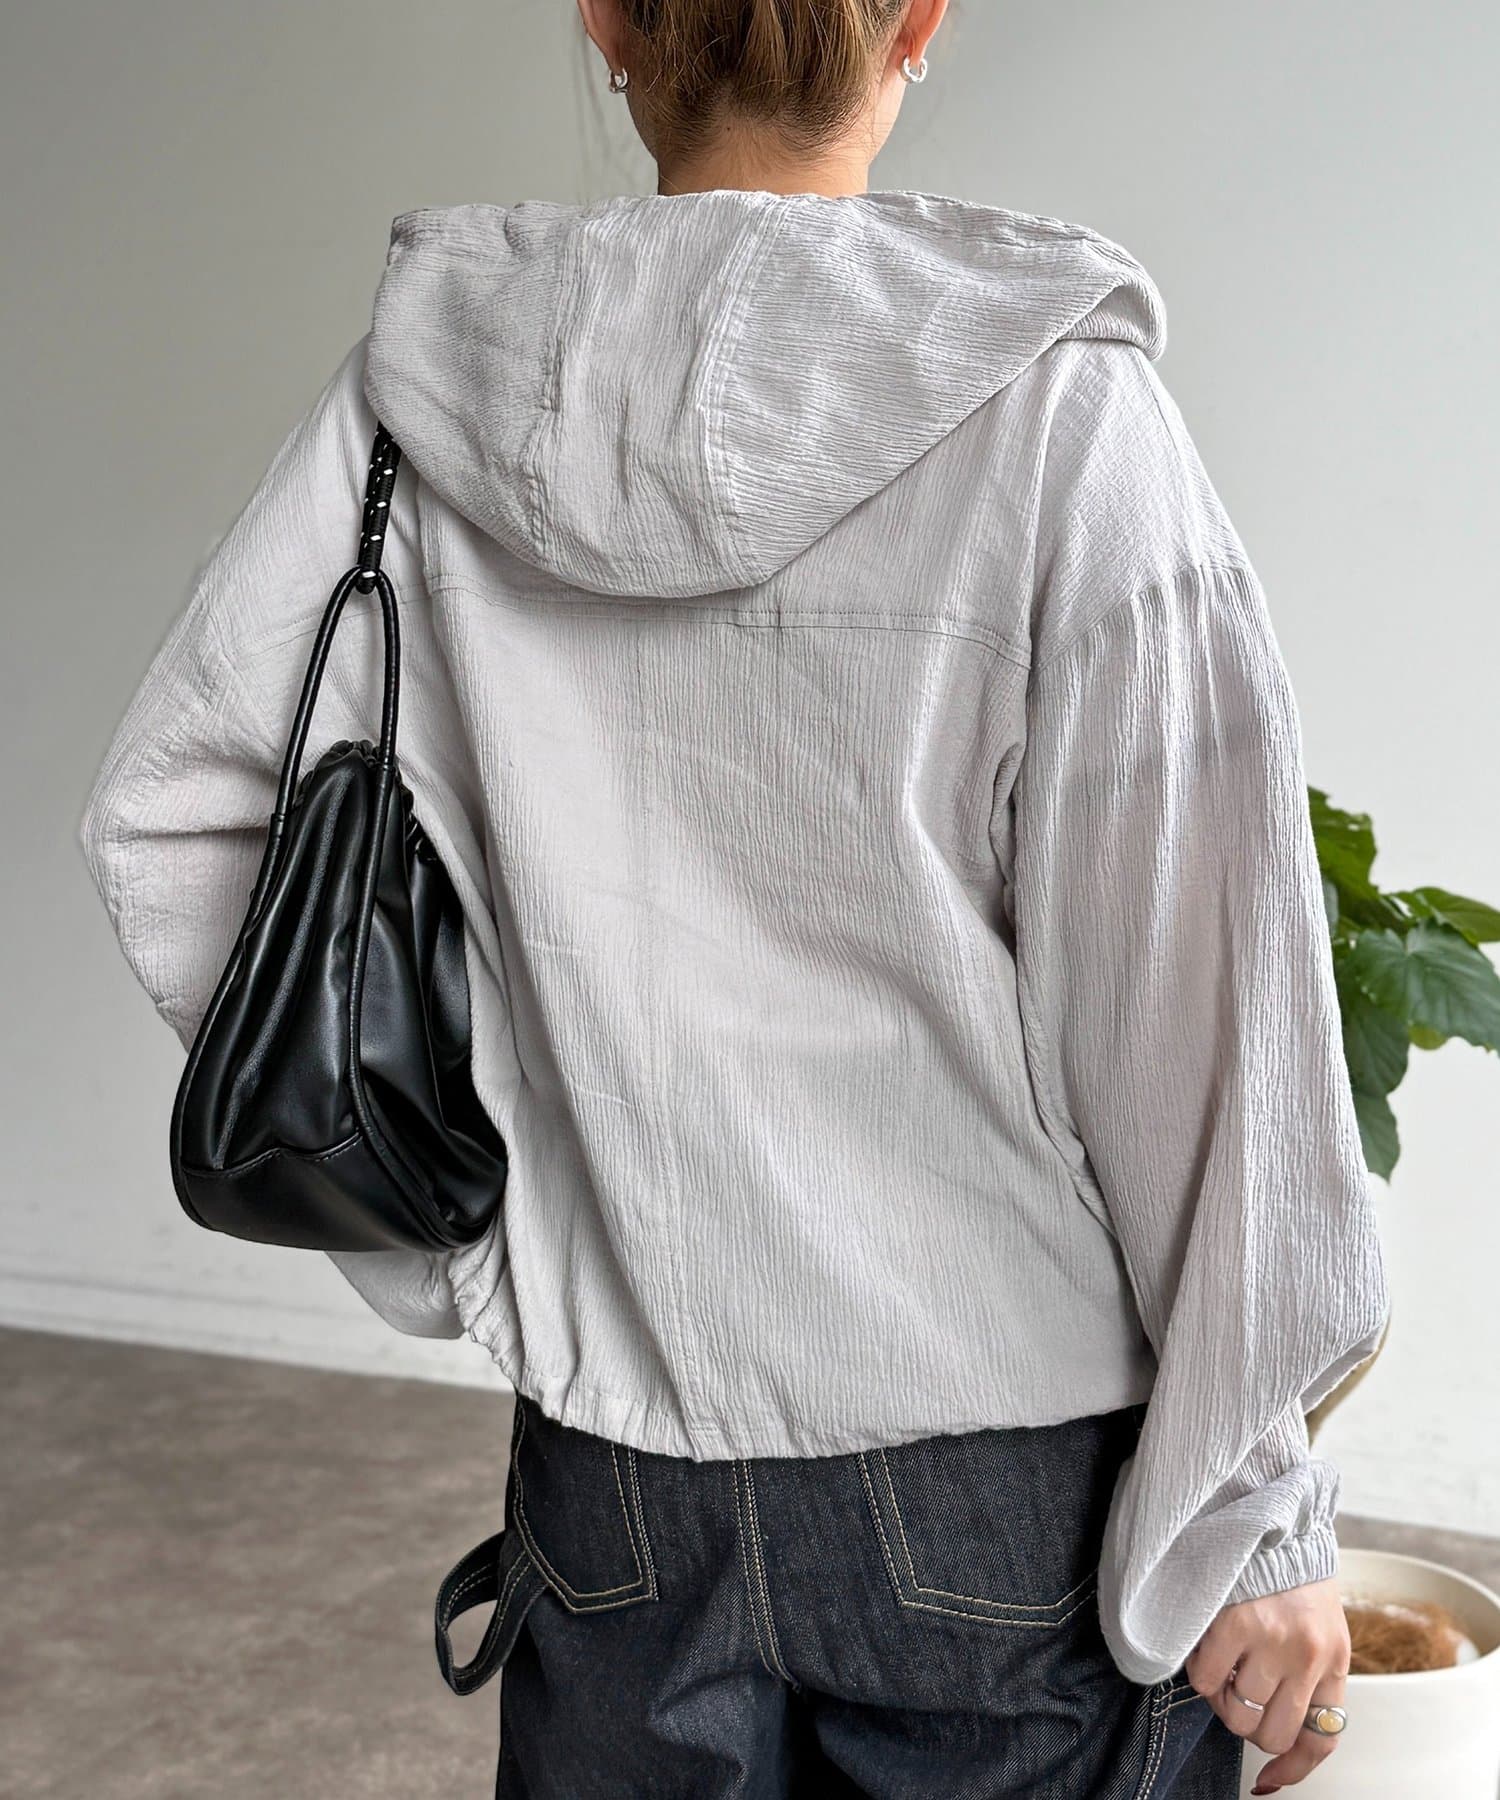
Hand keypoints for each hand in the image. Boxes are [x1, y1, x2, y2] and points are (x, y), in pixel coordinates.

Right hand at [1185, 1576, 1348, 1791]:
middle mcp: (1310, 1657)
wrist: (1275, 1519)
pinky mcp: (1236, 1623)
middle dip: (1250, 1725)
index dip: (1292, 1769)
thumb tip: (1276, 1749)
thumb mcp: (1319, 1630)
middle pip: (1273, 1734)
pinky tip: (1207, 1649)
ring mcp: (1273, 1641)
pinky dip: (1201, 1675)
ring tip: (1223, 1666)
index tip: (1266, 1779)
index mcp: (1335, 1661)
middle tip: (1239, 1695)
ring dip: (1223, 1698)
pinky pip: (1207, 1682)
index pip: (1321, 1739)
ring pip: (1237, 1713)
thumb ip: (1306, 1677)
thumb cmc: (1291, 1577)